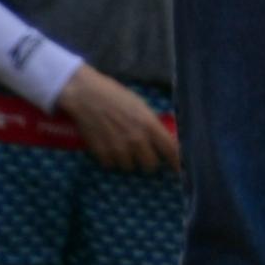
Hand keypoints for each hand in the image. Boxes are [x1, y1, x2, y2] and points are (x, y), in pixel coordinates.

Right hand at [57, 65, 179, 172]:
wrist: (86, 95)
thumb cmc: (115, 95)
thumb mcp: (140, 106)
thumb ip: (151, 123)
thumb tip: (161, 136)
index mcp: (149, 125)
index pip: (170, 150)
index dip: (176, 162)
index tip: (178, 169)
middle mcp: (136, 140)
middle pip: (150, 165)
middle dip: (148, 161)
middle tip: (144, 155)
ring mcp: (118, 148)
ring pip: (129, 167)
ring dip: (128, 161)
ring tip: (122, 148)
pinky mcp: (102, 153)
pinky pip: (111, 165)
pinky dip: (111, 160)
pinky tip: (108, 147)